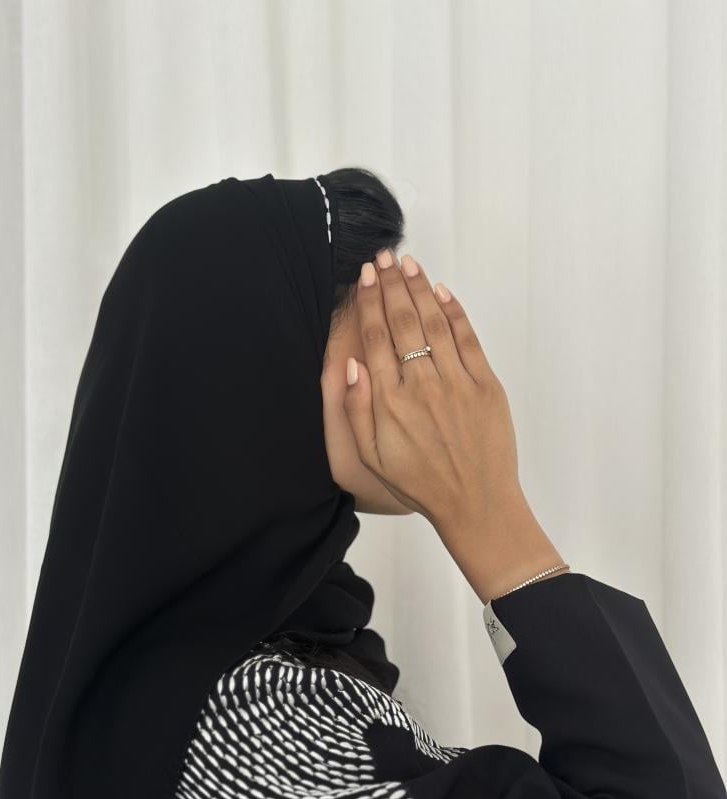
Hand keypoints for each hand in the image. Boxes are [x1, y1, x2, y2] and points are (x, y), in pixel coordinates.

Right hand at [343, 252, 523, 530]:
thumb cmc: (420, 484)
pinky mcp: (485, 385)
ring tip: (407, 264)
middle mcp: (421, 385)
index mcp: (390, 402)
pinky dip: (454, 312)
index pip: (376, 338)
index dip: (369, 302)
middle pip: (403, 322)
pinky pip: (468, 339)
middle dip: (391, 285)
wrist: (475, 503)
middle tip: (383, 257)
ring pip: (434, 323)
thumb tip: (351, 364)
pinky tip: (441, 292)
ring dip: (420, 289)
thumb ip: (357, 409)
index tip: (365, 277)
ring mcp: (457, 382)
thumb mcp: (372, 457)